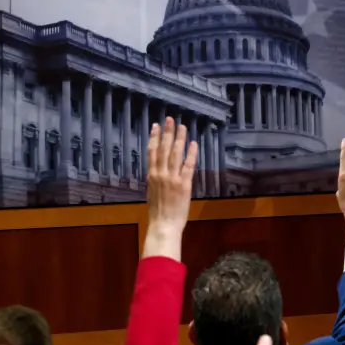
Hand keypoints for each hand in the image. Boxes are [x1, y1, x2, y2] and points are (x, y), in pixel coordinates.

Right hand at [143, 118, 197, 260]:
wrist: (163, 225)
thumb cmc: (158, 214)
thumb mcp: (152, 193)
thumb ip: (155, 181)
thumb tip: (157, 172)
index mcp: (151, 176)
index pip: (152, 152)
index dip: (154, 137)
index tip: (156, 126)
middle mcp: (160, 174)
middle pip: (164, 149)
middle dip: (167, 133)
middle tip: (170, 119)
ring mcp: (172, 178)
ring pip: (175, 154)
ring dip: (179, 139)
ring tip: (182, 127)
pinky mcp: (184, 184)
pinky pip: (188, 165)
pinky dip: (191, 153)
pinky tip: (193, 143)